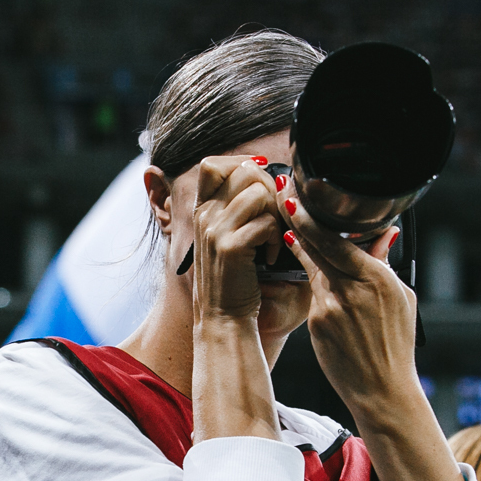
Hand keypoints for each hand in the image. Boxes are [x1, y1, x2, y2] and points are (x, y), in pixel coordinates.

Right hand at [192, 155, 288, 326]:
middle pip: (244, 170)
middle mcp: (205, 216)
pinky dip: (277, 238)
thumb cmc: (233, 278)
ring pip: (258, 192)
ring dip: (276, 213)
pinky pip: (266, 222)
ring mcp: (215, 230)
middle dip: (270, 189)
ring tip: (274, 237)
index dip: (241, 163)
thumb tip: (270, 177)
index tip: (261, 183)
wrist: (222, 317)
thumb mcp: (226, 237)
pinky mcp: (230, 247)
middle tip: (274, 217)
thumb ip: (237, 208)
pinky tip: (273, 256)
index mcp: (202, 211)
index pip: (212, 163)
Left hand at [279, 213, 421, 425]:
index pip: (336, 241)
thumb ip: (384, 264)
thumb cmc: (396, 343)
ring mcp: (330, 307)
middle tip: (280, 198)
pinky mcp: (317, 324)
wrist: (382, 389)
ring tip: (287, 231)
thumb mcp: (401, 299)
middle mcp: (351, 290)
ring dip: (302, 251)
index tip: (294, 200)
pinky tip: (307, 282)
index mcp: (376, 279)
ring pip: (312, 270)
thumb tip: (383, 233)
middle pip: (317, 248)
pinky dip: (313, 284)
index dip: (312, 220)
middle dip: (297, 222)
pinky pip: (313, 295)